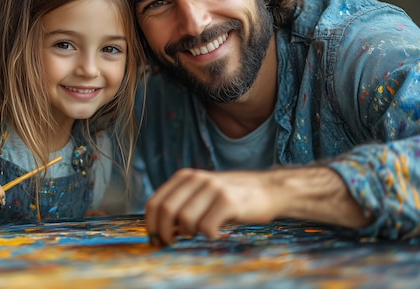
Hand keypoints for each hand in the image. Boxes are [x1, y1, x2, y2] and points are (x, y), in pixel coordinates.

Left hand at [145, 168, 278, 245]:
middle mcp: (196, 179)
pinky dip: (208, 235)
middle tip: (170, 242)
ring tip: (201, 231)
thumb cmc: (232, 196)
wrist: (268, 189)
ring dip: (190, 233)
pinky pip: (206, 226)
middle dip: (164, 232)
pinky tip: (216, 233)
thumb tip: (162, 230)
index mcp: (185, 177)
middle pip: (166, 211)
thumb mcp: (203, 193)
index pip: (155, 202)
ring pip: (185, 220)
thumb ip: (182, 205)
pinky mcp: (228, 201)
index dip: (151, 223)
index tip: (154, 237)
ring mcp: (212, 188)